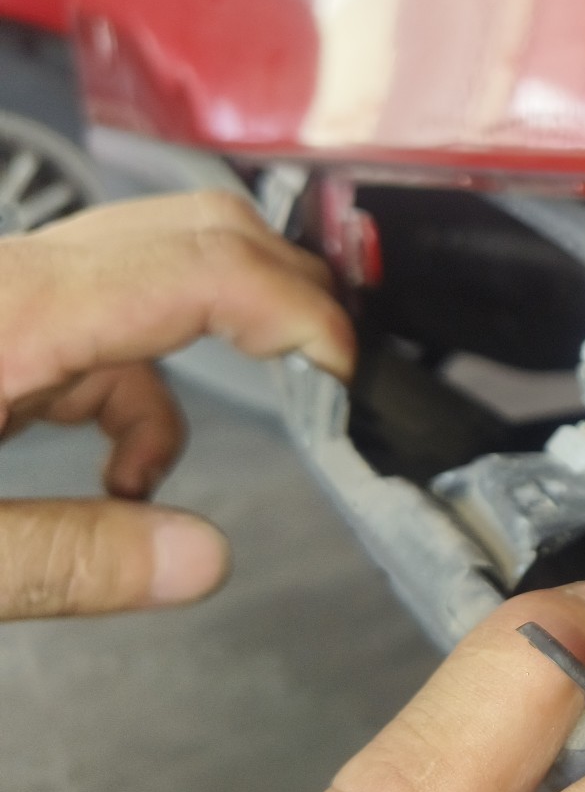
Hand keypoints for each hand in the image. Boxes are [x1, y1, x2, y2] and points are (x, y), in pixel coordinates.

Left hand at [0, 190, 353, 619]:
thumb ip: (63, 560)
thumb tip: (204, 559)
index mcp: (10, 315)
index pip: (202, 266)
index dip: (299, 309)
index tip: (345, 371)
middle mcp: (15, 279)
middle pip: (196, 231)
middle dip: (282, 296)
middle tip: (326, 374)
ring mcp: (9, 290)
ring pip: (156, 272)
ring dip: (204, 361)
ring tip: (191, 462)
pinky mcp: (0, 319)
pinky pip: (108, 325)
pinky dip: (146, 392)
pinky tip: (122, 475)